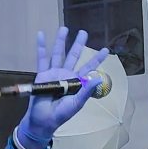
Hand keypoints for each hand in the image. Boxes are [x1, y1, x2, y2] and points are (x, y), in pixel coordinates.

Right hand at [23, 28, 109, 142]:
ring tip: (64, 28)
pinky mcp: (43, 74)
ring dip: (61, 41)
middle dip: (78, 44)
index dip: (97, 59)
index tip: (105, 50)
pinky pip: (42, 58)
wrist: (43, 119)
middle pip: (74, 56)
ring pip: (58, 53)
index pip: (89, 68)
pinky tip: (41, 35)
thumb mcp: (77, 104)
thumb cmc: (61, 114)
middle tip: (83, 32)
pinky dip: (41, 46)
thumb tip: (98, 78)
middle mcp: (67, 75)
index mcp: (77, 82)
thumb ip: (86, 91)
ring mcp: (54, 73)